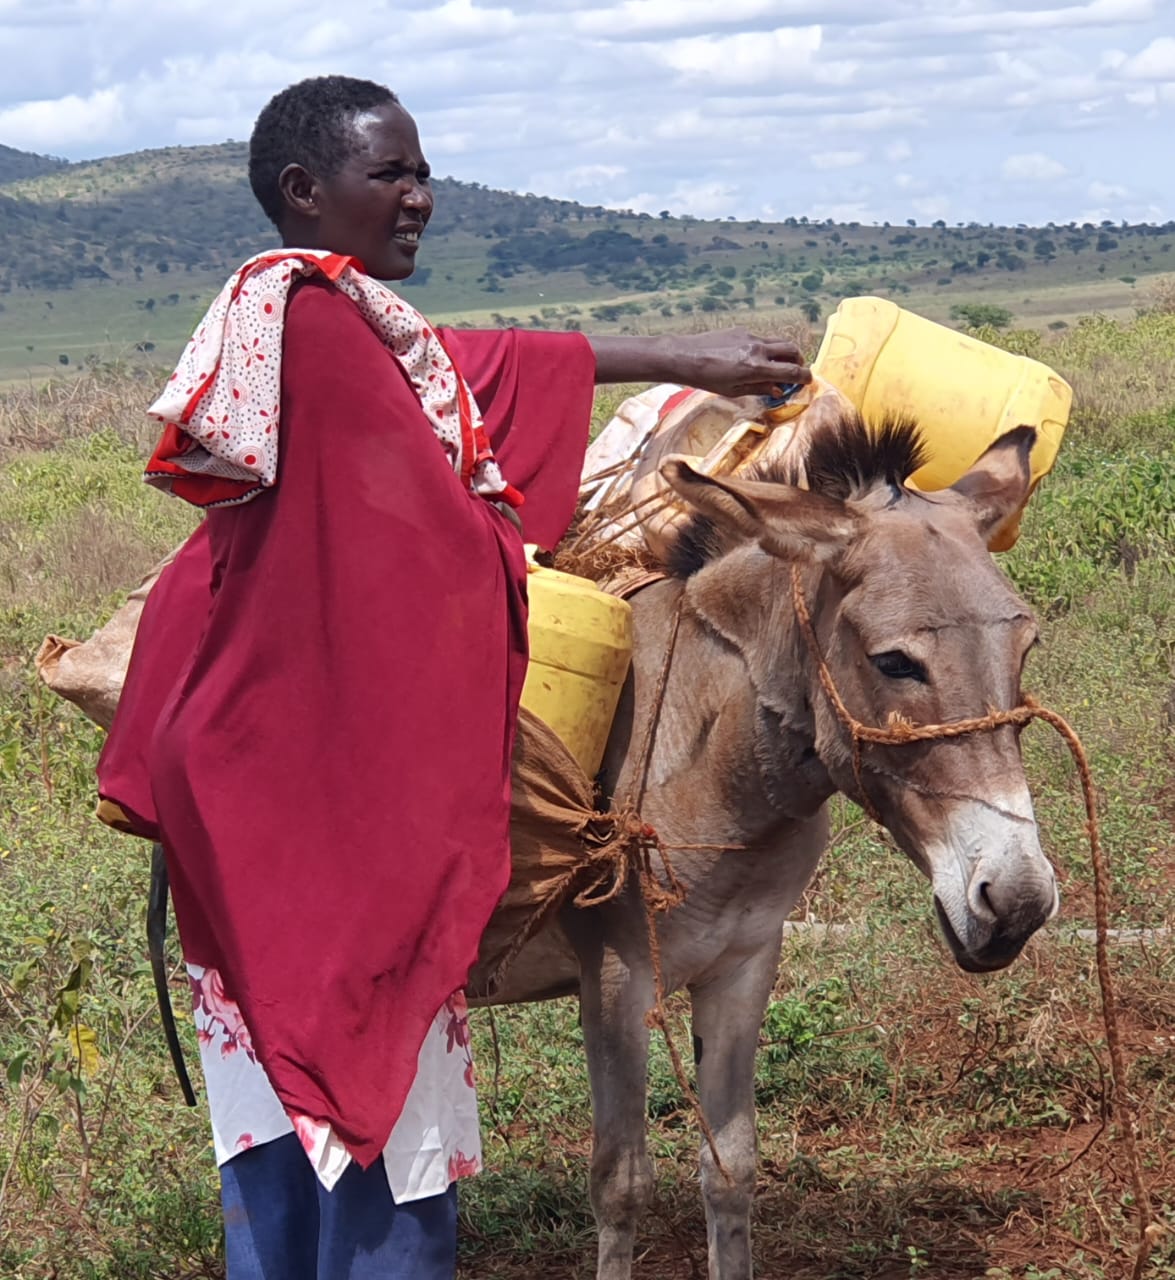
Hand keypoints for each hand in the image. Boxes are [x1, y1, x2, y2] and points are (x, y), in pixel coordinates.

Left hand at [663, 329, 809, 398]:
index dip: (804, 377)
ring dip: (785, 353)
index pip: (791, 371)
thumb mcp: (734, 390)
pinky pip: (762, 339)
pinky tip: (755, 359)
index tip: (808, 381)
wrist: (685, 356)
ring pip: (778, 342)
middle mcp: (757, 349)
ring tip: (778, 365)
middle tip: (795, 372)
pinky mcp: (742, 331)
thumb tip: (778, 389)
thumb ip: (760, 388)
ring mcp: (750, 337)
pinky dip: (767, 348)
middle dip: (798, 361)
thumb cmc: (706, 378)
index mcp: (756, 367)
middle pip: (792, 350)